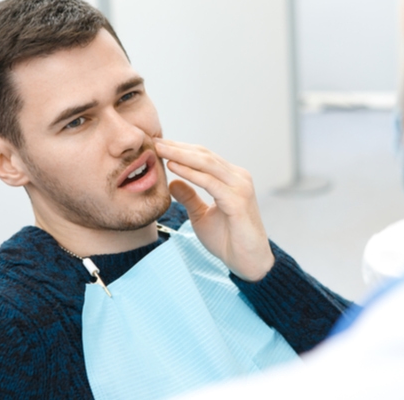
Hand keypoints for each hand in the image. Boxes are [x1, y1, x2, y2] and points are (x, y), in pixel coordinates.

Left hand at [154, 139, 273, 281]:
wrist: (248, 262)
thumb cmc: (228, 240)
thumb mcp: (201, 216)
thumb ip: (190, 197)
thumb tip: (172, 181)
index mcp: (232, 179)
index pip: (204, 157)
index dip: (180, 149)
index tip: (158, 145)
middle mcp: (239, 178)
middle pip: (204, 155)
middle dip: (178, 147)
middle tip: (155, 141)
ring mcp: (240, 188)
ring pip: (207, 164)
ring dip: (181, 155)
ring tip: (159, 149)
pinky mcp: (238, 201)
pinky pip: (210, 182)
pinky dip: (190, 174)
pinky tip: (173, 167)